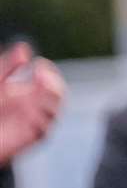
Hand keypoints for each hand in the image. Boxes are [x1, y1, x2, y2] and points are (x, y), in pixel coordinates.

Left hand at [0, 42, 64, 164]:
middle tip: (41, 75)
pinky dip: (40, 121)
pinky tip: (29, 110)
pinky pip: (43, 131)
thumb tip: (23, 48)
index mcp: (28, 94)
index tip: (39, 64)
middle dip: (54, 86)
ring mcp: (32, 124)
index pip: (50, 81)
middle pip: (58, 96)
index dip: (50, 72)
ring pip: (54, 113)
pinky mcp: (28, 138)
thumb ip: (7, 67)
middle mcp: (34, 108)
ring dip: (49, 101)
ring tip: (37, 89)